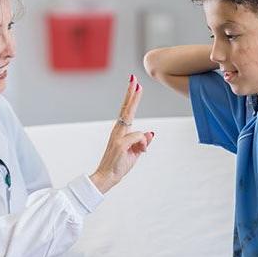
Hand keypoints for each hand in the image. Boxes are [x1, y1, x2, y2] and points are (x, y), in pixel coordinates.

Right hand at [90, 75, 154, 192]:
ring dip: (138, 119)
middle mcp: (118, 131)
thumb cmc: (119, 165)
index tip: (135, 84)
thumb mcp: (136, 152)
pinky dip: (143, 146)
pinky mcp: (121, 144)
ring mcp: (118, 137)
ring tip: (138, 113)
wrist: (107, 177)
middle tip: (134, 78)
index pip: (127, 111)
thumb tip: (150, 133)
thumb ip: (142, 142)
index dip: (131, 98)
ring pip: (133, 122)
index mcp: (121, 132)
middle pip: (126, 108)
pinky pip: (140, 139)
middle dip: (130, 93)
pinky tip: (140, 152)